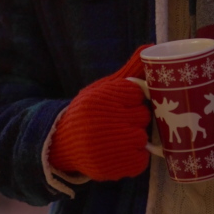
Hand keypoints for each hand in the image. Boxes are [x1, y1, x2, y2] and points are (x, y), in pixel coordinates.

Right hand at [48, 47, 151, 180]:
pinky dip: (135, 157)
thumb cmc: (89, 112)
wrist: (62, 143)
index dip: (132, 98)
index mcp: (100, 97)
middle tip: (119, 121)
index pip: (136, 93)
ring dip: (135, 137)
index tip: (122, 103)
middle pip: (142, 115)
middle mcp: (103, 120)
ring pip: (142, 137)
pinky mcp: (111, 167)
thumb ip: (130, 70)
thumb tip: (151, 46)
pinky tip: (121, 151)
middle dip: (134, 117)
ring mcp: (107, 146)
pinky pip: (140, 160)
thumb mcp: (104, 89)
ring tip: (119, 136)